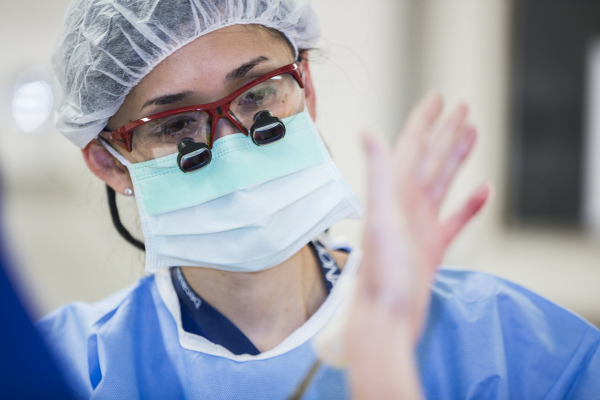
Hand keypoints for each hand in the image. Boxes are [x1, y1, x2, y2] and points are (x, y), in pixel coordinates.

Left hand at [347, 92, 490, 398]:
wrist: (387, 316)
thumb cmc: (383, 271)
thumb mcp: (383, 217)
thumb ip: (378, 174)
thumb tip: (367, 132)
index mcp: (394, 193)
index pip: (411, 146)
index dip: (424, 121)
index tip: (437, 98)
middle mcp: (405, 204)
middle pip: (430, 159)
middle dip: (445, 132)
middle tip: (462, 108)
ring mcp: (419, 225)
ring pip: (442, 182)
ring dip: (456, 158)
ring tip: (472, 135)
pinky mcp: (431, 247)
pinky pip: (454, 219)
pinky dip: (468, 204)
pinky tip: (482, 192)